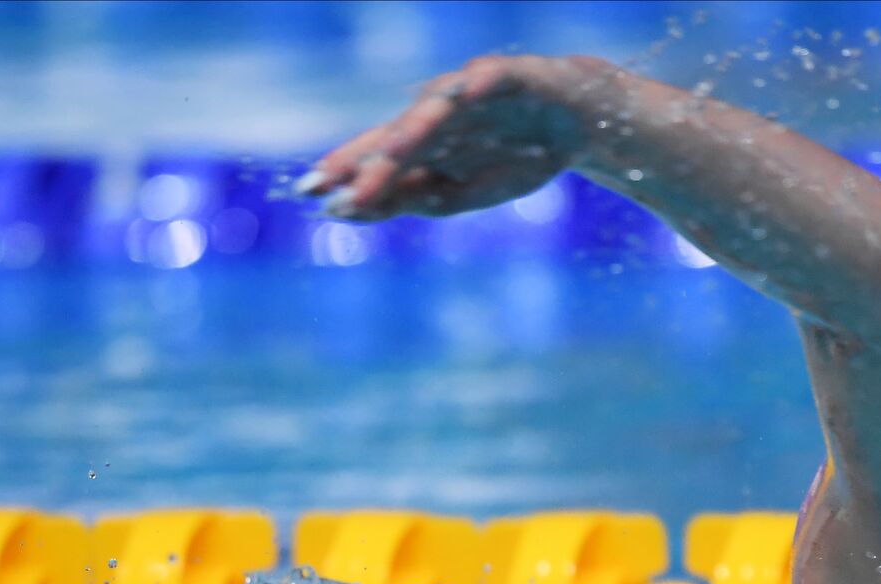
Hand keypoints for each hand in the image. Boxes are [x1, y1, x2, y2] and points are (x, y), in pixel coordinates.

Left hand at [296, 55, 601, 220]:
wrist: (572, 124)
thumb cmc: (510, 159)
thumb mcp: (457, 194)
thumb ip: (406, 200)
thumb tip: (347, 210)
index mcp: (422, 144)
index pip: (376, 158)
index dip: (344, 172)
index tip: (308, 193)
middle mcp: (437, 115)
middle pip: (398, 138)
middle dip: (367, 161)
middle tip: (332, 183)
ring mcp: (471, 95)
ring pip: (436, 111)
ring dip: (413, 131)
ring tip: (390, 154)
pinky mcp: (510, 76)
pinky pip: (492, 78)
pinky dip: (479, 84)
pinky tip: (465, 93)